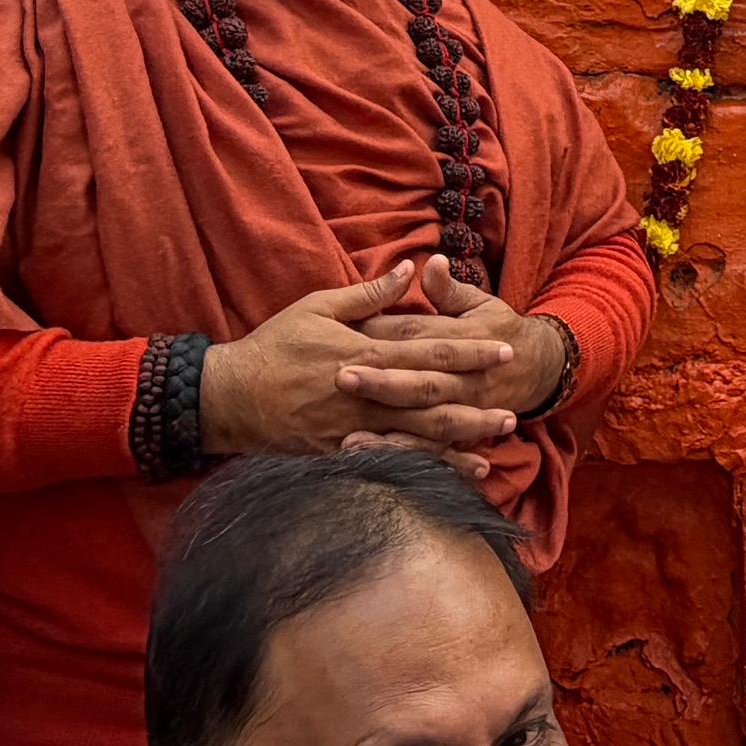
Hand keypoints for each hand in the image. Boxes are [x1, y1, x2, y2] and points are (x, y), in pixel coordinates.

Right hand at [199, 266, 517, 458]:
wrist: (231, 396)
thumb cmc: (275, 346)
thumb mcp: (318, 306)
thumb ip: (369, 293)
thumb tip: (410, 269)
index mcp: (366, 352)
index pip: (431, 352)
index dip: (471, 353)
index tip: (504, 351)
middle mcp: (368, 393)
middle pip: (433, 400)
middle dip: (475, 406)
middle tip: (514, 411)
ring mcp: (355, 426)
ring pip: (416, 437)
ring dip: (457, 443)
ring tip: (494, 449)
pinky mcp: (341, 451)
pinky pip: (390, 461)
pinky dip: (421, 468)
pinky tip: (447, 476)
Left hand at [347, 270, 566, 437]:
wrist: (540, 367)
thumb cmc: (499, 329)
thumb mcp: (480, 303)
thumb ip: (449, 289)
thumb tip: (430, 262)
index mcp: (462, 338)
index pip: (418, 337)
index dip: (383, 338)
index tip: (345, 338)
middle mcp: (463, 378)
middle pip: (419, 382)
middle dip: (381, 383)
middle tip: (341, 378)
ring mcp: (465, 409)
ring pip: (426, 422)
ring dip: (390, 431)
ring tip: (351, 438)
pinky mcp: (464, 433)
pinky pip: (436, 451)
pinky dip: (408, 457)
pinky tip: (377, 461)